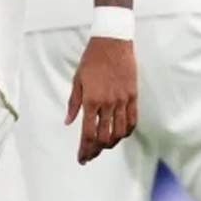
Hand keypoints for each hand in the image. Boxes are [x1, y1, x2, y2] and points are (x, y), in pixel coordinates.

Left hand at [66, 35, 136, 162]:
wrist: (112, 42)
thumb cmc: (92, 59)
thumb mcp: (77, 80)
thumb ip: (73, 104)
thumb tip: (68, 122)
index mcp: (91, 100)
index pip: (88, 133)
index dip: (85, 149)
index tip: (81, 158)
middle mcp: (107, 103)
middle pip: (104, 137)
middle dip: (96, 150)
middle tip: (90, 155)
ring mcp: (122, 100)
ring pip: (119, 132)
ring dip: (111, 143)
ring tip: (104, 146)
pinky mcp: (133, 96)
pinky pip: (132, 120)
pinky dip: (126, 132)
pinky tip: (120, 135)